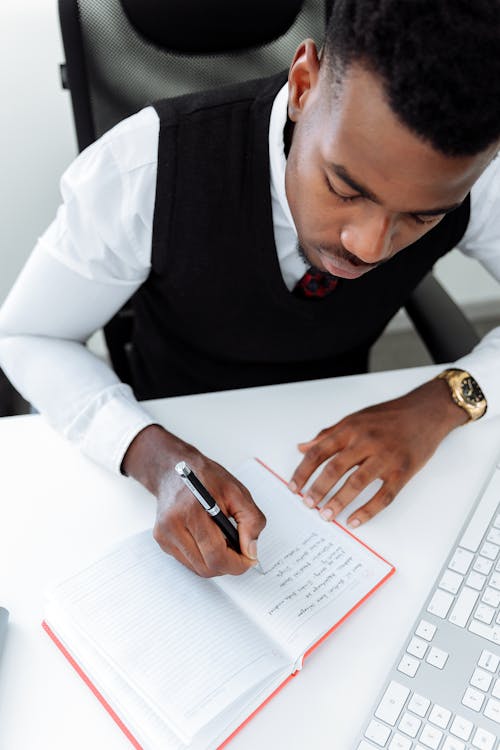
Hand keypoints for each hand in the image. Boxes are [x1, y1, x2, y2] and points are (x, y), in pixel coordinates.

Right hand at [122, 425, 265, 576]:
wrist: (174, 468)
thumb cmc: (205, 477)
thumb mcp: (237, 491)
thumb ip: (251, 521)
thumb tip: (251, 551)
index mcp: (191, 512)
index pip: (215, 554)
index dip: (237, 564)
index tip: (249, 559)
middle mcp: (172, 527)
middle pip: (206, 567)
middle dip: (228, 565)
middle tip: (241, 552)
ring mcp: (164, 536)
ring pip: (197, 569)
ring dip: (216, 563)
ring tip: (226, 543)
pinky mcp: (162, 541)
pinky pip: (189, 562)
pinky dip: (204, 558)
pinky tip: (210, 540)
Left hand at [288, 379, 467, 527]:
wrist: (426, 412)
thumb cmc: (390, 415)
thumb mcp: (355, 419)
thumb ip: (328, 434)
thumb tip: (302, 447)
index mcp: (350, 428)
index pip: (319, 452)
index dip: (303, 471)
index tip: (294, 487)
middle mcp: (366, 441)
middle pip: (334, 469)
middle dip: (317, 490)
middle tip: (308, 504)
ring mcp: (385, 457)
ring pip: (356, 484)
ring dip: (338, 502)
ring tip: (326, 515)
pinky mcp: (402, 471)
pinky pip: (383, 496)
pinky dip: (367, 511)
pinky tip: (354, 520)